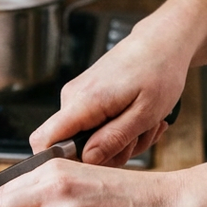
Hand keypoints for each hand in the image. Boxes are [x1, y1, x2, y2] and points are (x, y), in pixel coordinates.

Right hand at [30, 0, 206, 164]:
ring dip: (121, 141)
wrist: (162, 42)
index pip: (44, 140)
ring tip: (145, 123)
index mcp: (83, 102)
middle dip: (109, 153)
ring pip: (89, 140)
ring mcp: (78, 98)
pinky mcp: (86, 99)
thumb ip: (114, 139)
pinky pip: (95, 128)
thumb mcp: (145, 113)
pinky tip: (138, 118)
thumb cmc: (159, 71)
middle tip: (139, 138)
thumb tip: (87, 160)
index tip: (93, 165)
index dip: (59, 162)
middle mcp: (72, 99)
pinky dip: (120, 129)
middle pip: (72, 148)